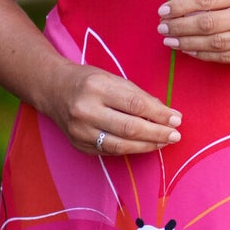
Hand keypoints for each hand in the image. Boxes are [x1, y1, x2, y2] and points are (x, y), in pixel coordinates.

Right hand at [44, 63, 182, 156]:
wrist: (53, 90)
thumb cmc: (87, 80)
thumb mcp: (112, 78)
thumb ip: (138, 95)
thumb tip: (166, 114)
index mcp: (96, 87)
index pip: (135, 104)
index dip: (159, 114)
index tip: (177, 119)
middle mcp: (85, 110)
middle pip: (129, 128)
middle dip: (157, 134)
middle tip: (176, 135)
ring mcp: (80, 131)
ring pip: (121, 146)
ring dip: (147, 146)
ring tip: (164, 142)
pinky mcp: (79, 146)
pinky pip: (111, 151)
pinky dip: (131, 149)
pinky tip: (144, 145)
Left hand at [158, 0, 229, 65]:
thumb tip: (181, 8)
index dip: (181, 6)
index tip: (164, 10)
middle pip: (208, 23)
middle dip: (179, 26)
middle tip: (162, 27)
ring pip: (214, 43)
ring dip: (187, 43)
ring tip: (169, 40)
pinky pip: (224, 57)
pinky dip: (203, 54)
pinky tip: (189, 50)